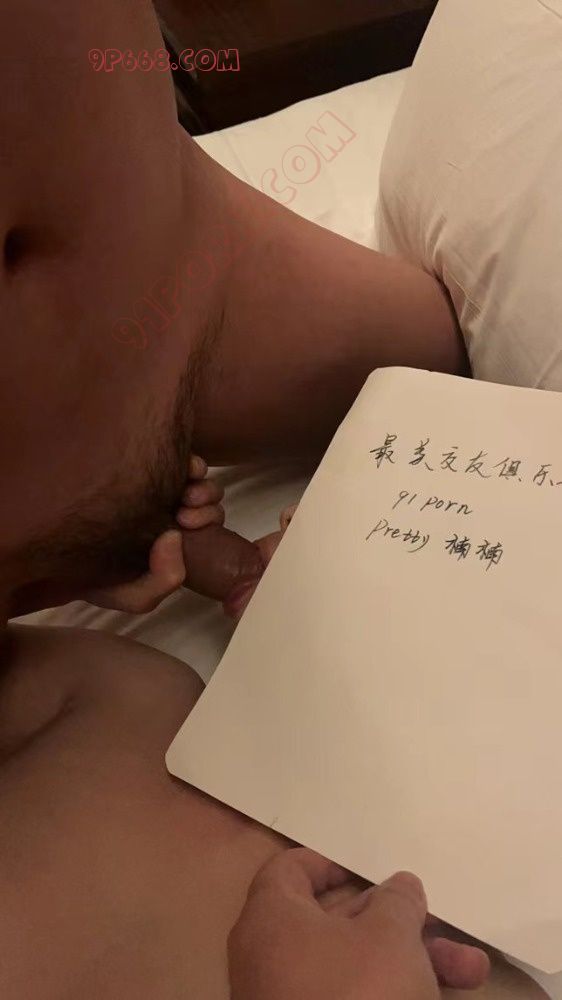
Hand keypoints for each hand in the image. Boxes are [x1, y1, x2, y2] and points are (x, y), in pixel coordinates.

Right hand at [85, 455, 223, 613]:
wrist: (57, 560)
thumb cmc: (96, 578)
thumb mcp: (135, 595)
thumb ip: (165, 580)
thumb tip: (175, 538)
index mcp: (172, 536)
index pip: (207, 522)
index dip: (209, 517)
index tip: (188, 523)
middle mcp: (169, 510)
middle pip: (208, 498)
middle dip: (208, 503)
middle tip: (185, 513)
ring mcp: (157, 487)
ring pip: (198, 478)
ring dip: (200, 484)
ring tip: (182, 495)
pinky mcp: (142, 468)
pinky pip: (179, 458)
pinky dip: (190, 461)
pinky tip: (179, 469)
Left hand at [229, 849, 489, 999]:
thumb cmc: (354, 993)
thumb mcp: (389, 936)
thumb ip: (397, 902)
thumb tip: (400, 887)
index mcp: (271, 918)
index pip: (290, 871)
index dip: (329, 863)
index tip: (367, 868)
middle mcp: (271, 958)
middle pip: (336, 923)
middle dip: (398, 923)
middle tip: (439, 922)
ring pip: (355, 967)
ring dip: (413, 962)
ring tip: (471, 969)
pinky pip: (353, 999)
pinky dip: (394, 992)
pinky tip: (445, 996)